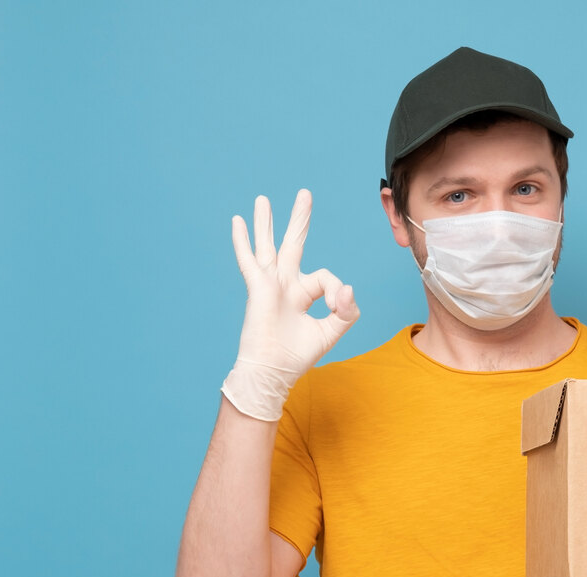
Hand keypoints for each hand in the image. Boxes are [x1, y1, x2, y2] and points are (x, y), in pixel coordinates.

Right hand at [221, 191, 359, 419]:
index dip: (337, 290)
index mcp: (303, 293)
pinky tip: (237, 221)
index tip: (338, 305)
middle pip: (294, 244)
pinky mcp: (259, 289)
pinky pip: (250, 261)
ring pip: (269, 246)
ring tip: (263, 199)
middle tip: (304, 194)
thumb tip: (349, 288)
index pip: (327, 277)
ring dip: (265, 222)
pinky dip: (243, 241)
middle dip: (299, 219)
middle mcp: (286, 284)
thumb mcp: (330, 332)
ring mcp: (270, 284)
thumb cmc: (296, 356)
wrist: (273, 371)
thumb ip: (346, 311)